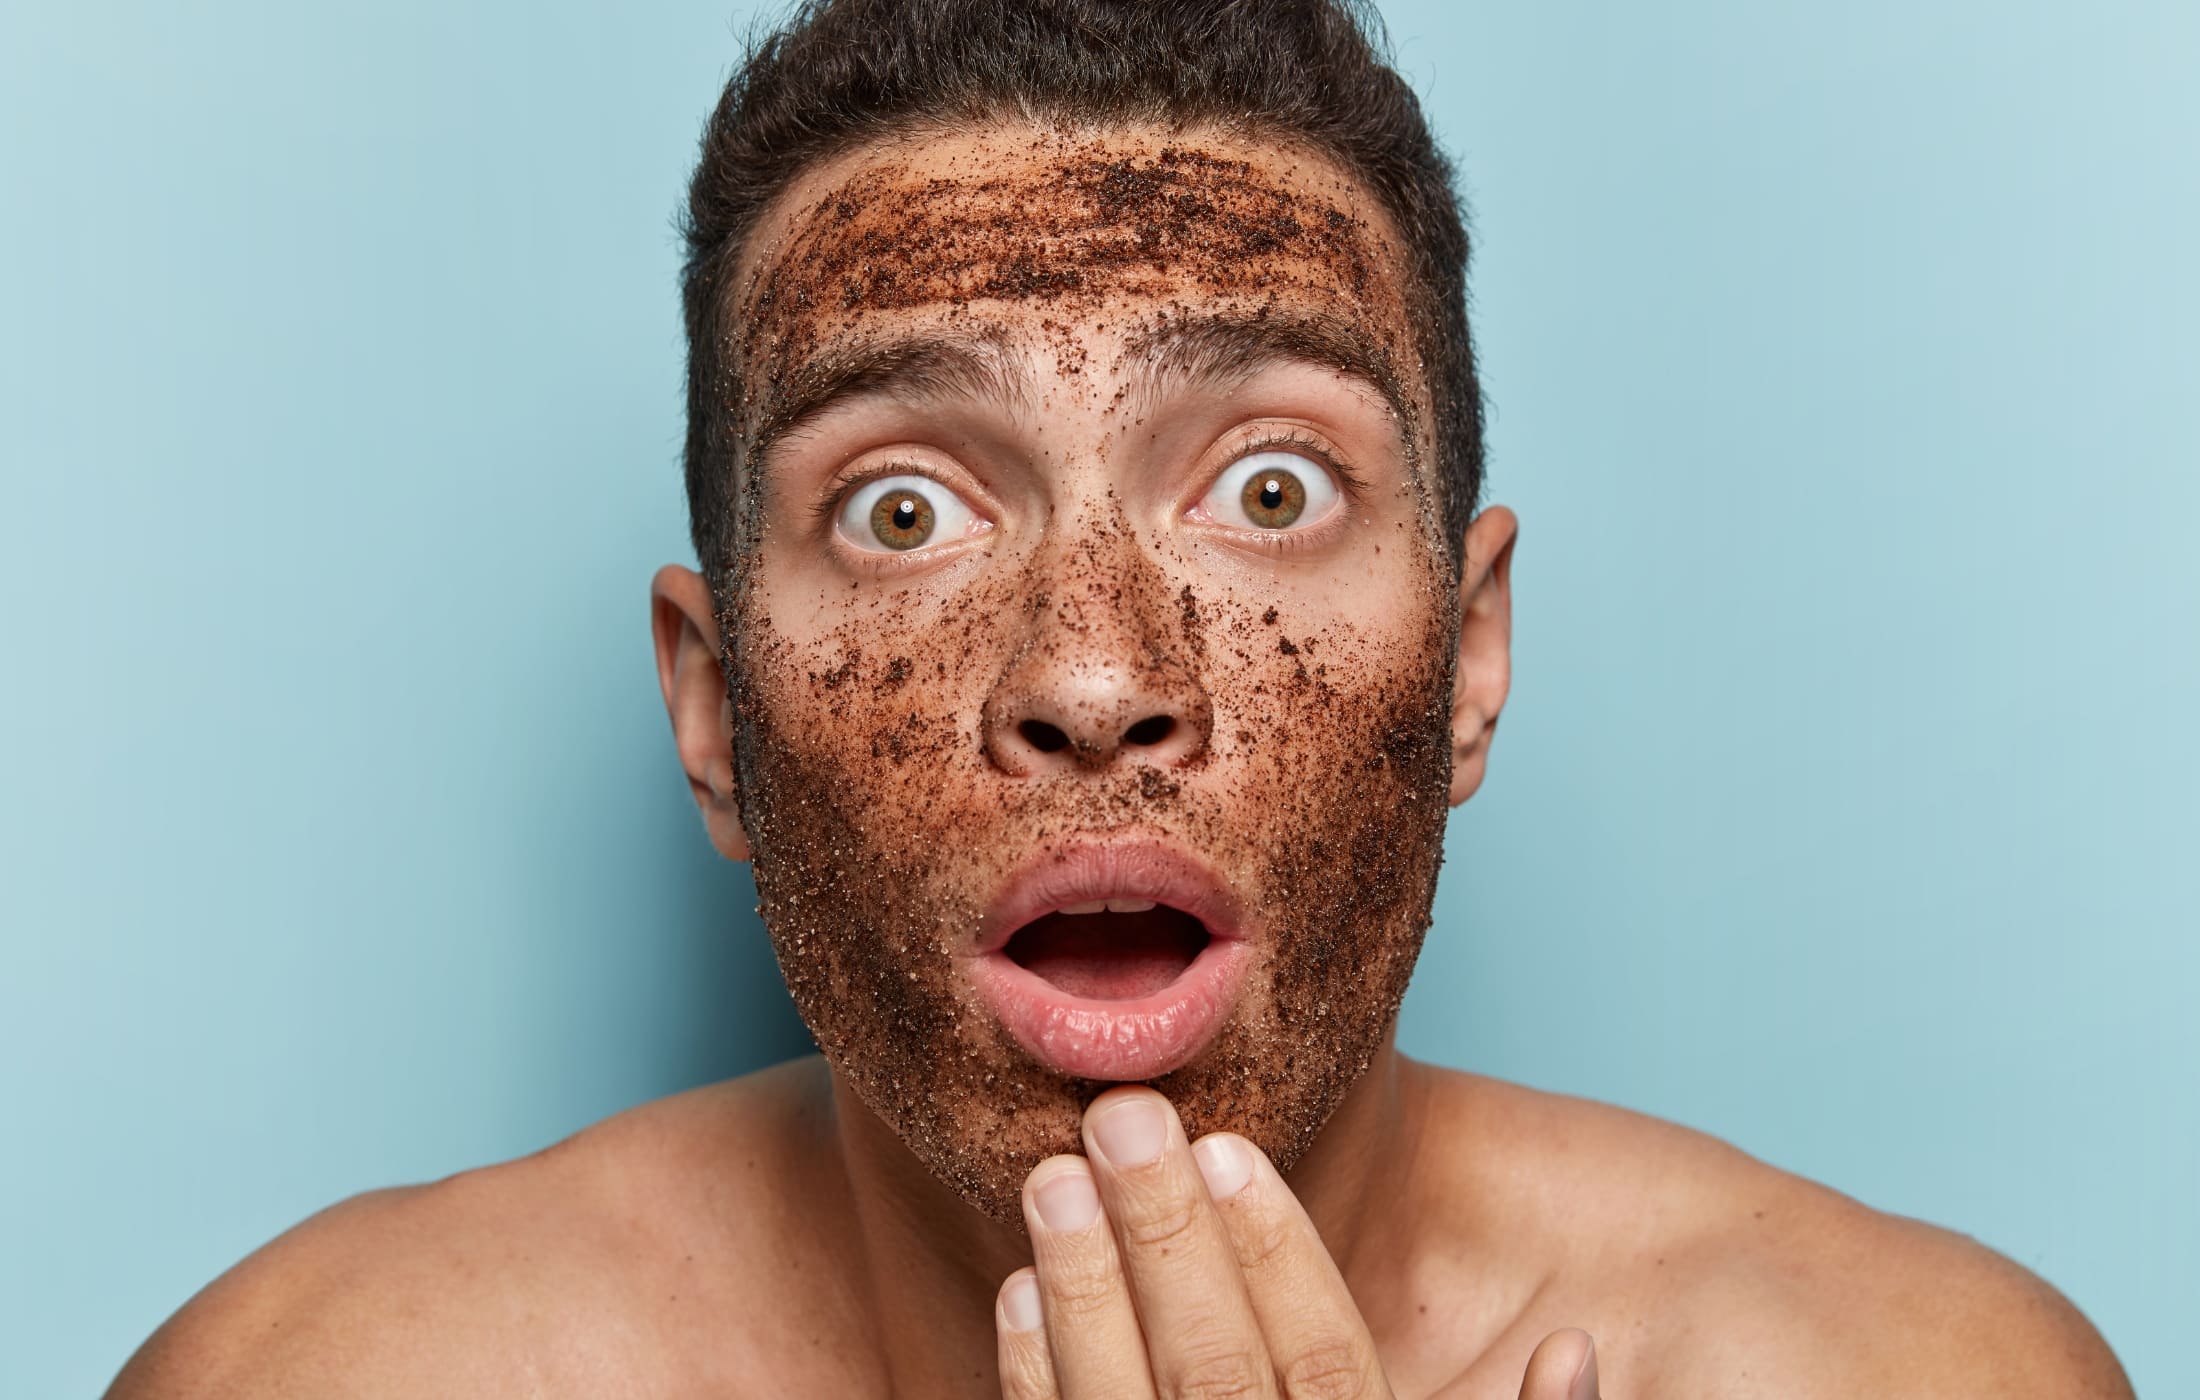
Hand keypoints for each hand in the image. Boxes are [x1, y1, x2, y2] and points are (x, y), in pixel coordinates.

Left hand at [992, 1087, 1602, 1398]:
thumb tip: (1576, 1351)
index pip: (1328, 1368)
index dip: (1278, 1255)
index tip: (1230, 1149)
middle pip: (1214, 1374)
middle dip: (1164, 1239)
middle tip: (1122, 1121)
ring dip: (1083, 1293)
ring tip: (1054, 1180)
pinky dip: (1034, 1386)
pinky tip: (1017, 1296)